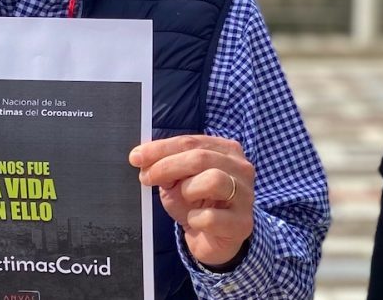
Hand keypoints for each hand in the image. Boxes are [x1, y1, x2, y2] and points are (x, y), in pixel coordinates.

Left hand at [129, 135, 254, 267]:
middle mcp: (241, 168)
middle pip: (201, 157)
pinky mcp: (242, 223)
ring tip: (185, 199)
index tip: (136, 157)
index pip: (192, 141)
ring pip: (213, 180)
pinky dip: (195, 219)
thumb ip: (166, 167)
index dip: (161, 148)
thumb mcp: (178, 182)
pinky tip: (195, 220)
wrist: (213, 241)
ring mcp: (245, 195)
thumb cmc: (197, 205)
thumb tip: (142, 158)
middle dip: (167, 166)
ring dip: (188, 190)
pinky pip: (211, 217)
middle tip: (146, 178)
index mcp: (227, 151)